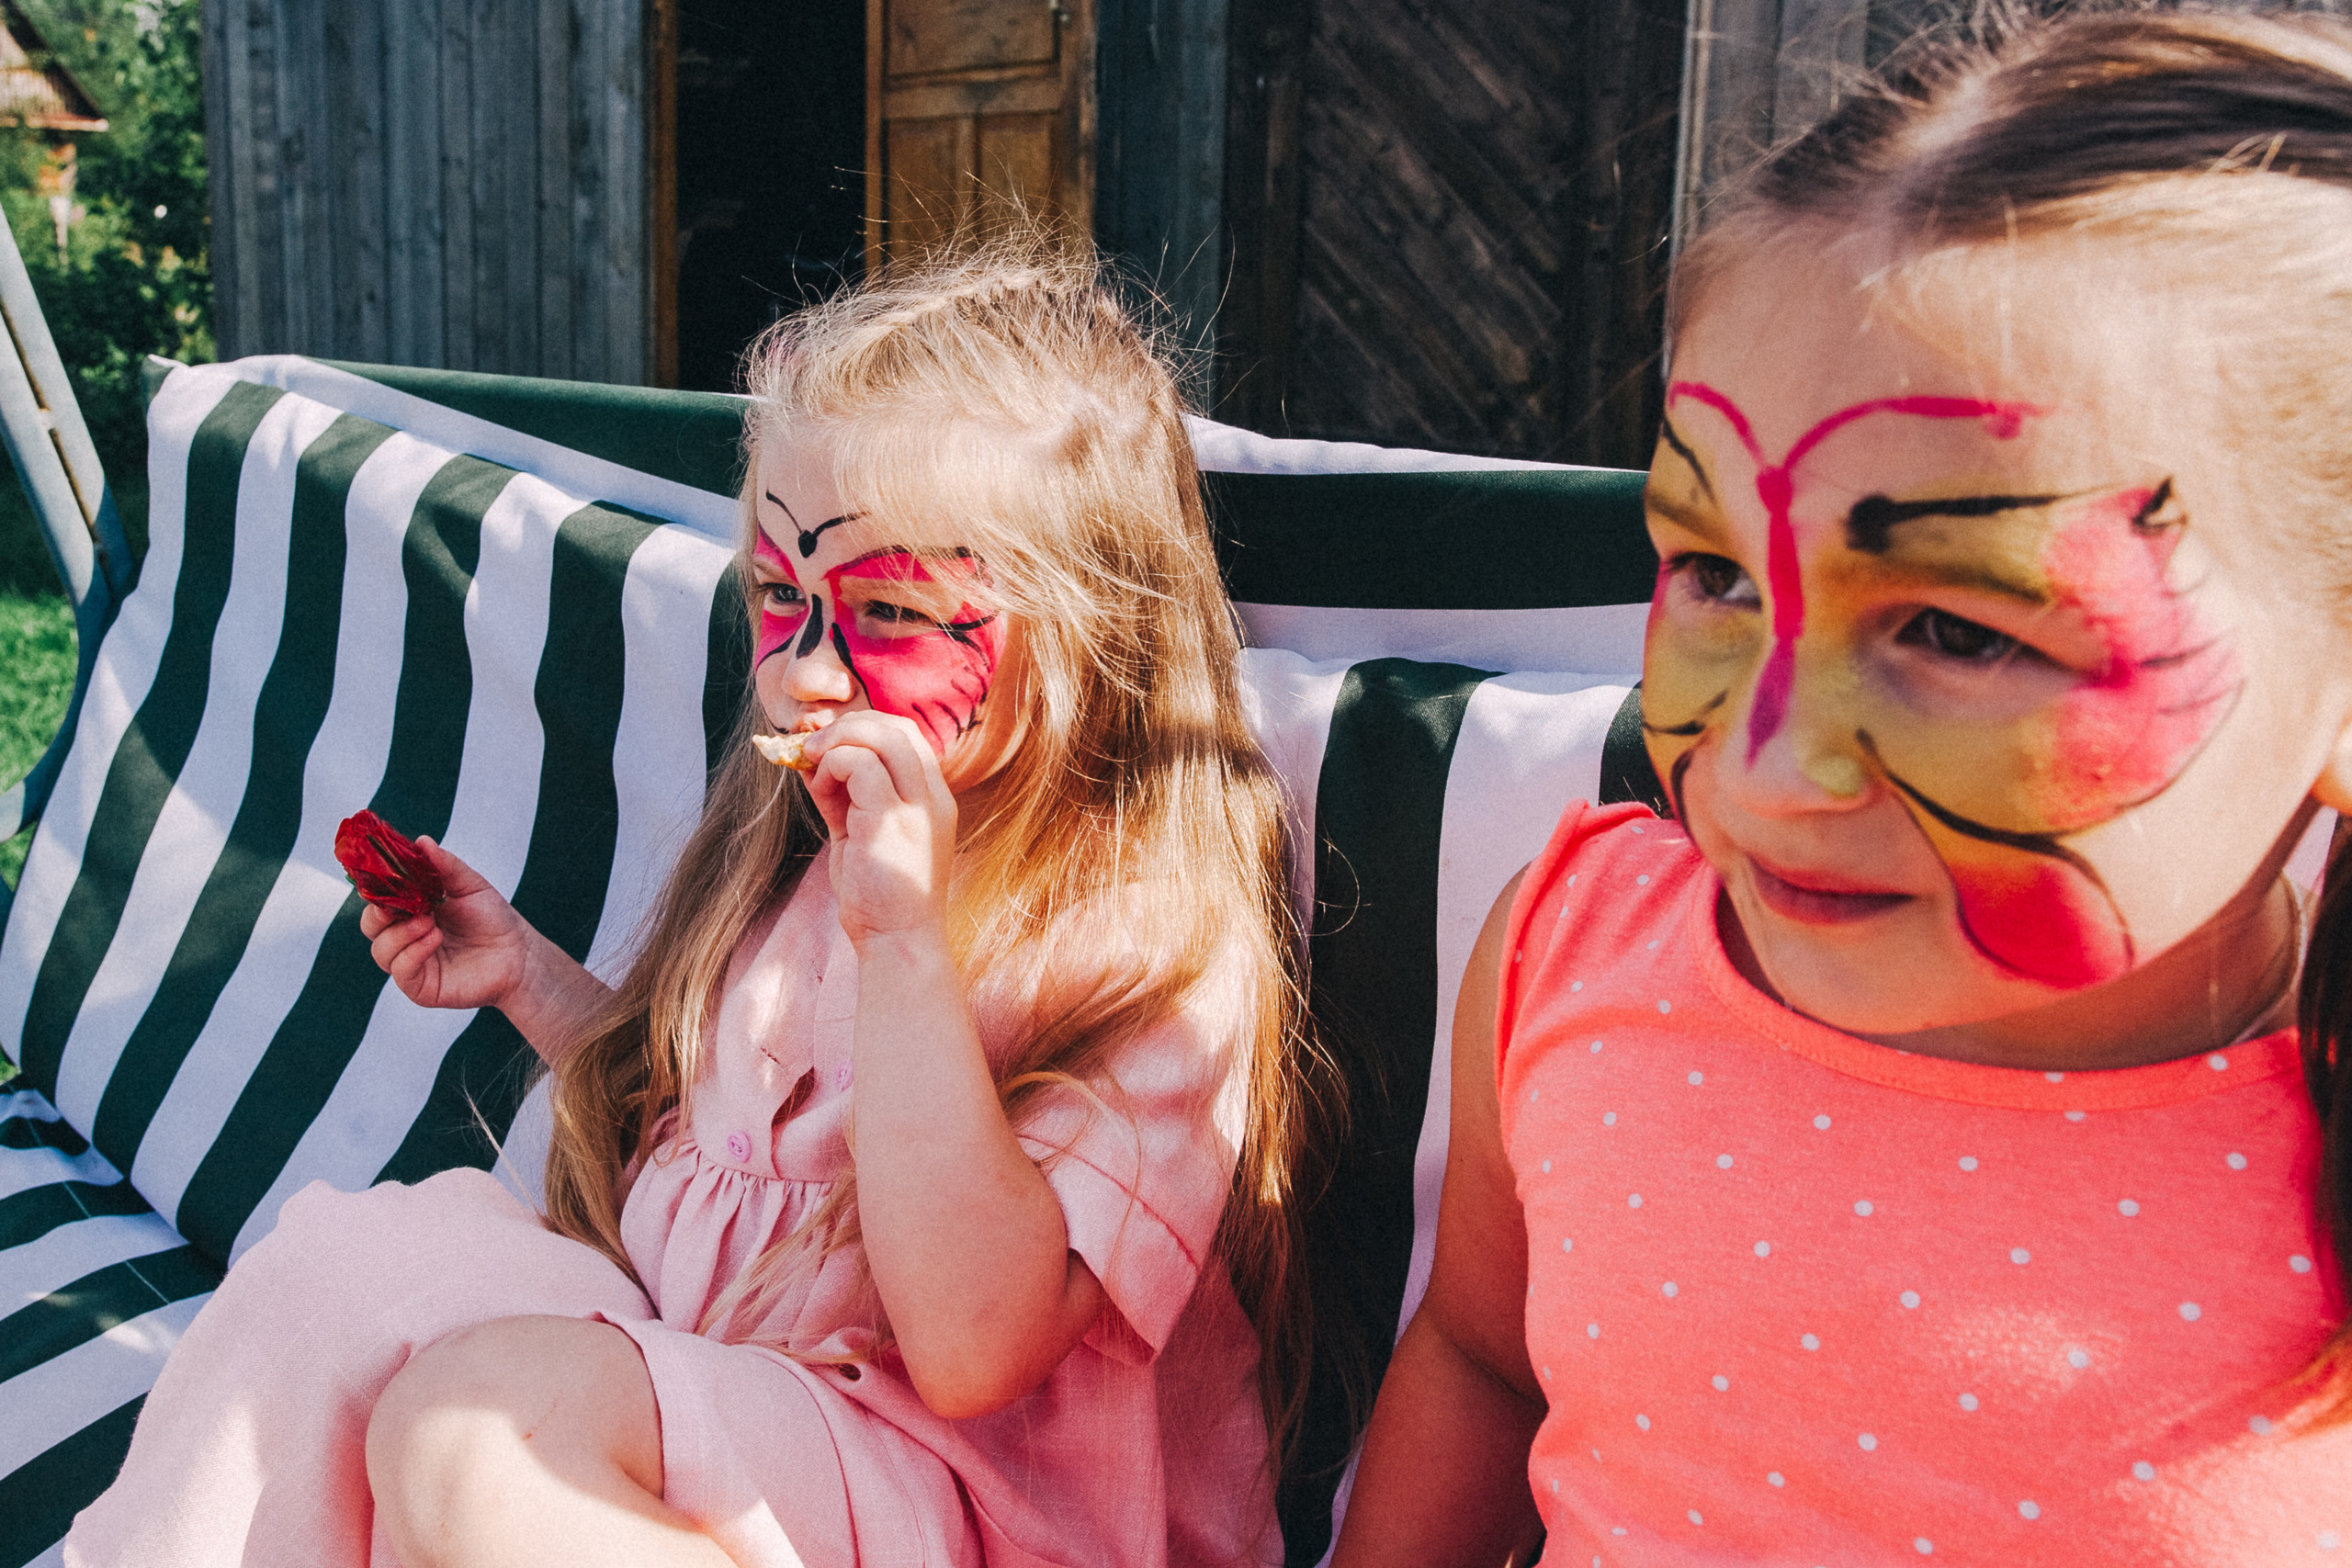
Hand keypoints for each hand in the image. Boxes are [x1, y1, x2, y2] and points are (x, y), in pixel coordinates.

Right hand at [359, 837, 530, 1012]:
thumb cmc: (494, 920)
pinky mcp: (421, 986)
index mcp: (412, 910)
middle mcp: (406, 936)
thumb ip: (444, 865)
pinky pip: (401, 971)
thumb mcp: (469, 885)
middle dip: (378, 914)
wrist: (519, 953)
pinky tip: (433, 939)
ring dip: (401, 933)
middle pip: (371, 926)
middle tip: (397, 903)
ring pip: (381, 950)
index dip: (375, 890)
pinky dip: (412, 953)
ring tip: (429, 922)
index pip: (378, 900)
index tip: (380, 877)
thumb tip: (422, 841)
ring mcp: (412, 962)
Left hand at [799, 710, 957, 947]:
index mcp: (933, 800)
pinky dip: (831, 766)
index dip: (867, 729)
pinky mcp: (890, 821)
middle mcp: (933, 798)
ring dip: (838, 740)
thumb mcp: (865, 835)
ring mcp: (916, 808)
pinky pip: (860, 765)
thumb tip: (815, 760)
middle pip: (898, 728)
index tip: (830, 747)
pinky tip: (819, 788)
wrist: (897, 942)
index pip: (909, 738)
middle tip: (814, 747)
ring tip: (814, 765)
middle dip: (850, 726)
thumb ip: (848, 796)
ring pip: (883, 736)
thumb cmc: (880, 897)